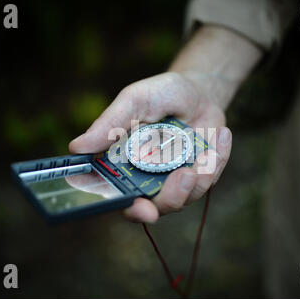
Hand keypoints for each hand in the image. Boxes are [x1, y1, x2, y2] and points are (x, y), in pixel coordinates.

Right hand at [69, 71, 231, 222]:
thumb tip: (77, 147)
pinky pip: (210, 179)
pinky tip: (222, 134)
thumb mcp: (135, 100)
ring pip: (187, 197)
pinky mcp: (200, 177)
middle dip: (172, 197)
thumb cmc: (160, 94)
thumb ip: (110, 123)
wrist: (196, 90)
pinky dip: (219, 158)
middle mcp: (148, 179)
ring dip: (202, 175)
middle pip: (156, 207)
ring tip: (209, 145)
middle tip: (186, 175)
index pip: (119, 197)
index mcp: (125, 165)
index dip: (128, 208)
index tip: (142, 208)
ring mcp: (174, 180)